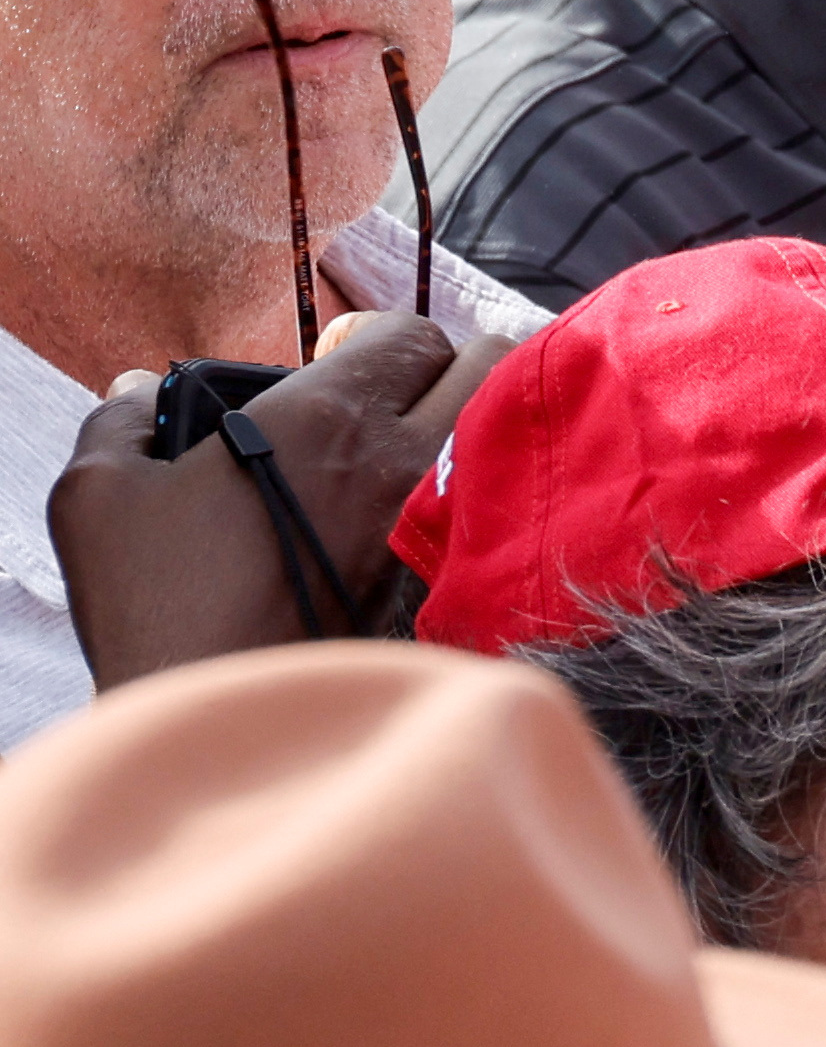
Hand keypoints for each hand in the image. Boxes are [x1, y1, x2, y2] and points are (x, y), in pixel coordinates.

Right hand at [51, 312, 515, 687]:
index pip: (414, 333)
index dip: (389, 339)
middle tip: (414, 394)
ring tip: (425, 453)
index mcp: (329, 416)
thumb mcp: (102, 494)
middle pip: (493, 365)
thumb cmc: (155, 602)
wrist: (223, 712)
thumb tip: (138, 393)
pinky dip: (476, 505)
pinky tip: (425, 524)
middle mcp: (404, 460)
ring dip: (478, 431)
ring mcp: (436, 526)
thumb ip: (121, 423)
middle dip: (465, 365)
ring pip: (502, 441)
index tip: (356, 363)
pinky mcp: (446, 584)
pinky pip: (490, 518)